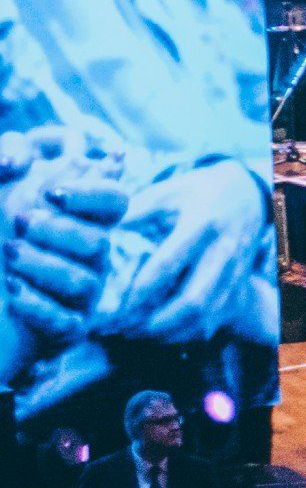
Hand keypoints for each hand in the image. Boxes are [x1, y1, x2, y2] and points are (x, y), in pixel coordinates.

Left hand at [2, 134, 128, 335]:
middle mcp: (86, 260)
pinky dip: (35, 305)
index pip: (113, 202)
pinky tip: (10, 290)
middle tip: (20, 221)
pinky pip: (65, 323)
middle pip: (99, 244)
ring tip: (8, 253)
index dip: (92, 195)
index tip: (52, 193)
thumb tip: (30, 155)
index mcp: (78, 221)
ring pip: (83, 283)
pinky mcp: (65, 332)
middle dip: (59, 231)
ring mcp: (79, 297)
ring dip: (42, 265)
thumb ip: (11, 156)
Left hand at [103, 161, 269, 347]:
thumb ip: (132, 213)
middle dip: (157, 323)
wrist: (245, 194)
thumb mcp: (164, 193)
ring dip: (172, 333)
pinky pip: (216, 319)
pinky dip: (188, 332)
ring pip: (206, 317)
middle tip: (125, 330)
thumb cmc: (196, 193)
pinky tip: (164, 333)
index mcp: (201, 224)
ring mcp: (235, 272)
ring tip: (140, 335)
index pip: (168, 264)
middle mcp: (222, 252)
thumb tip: (95, 238)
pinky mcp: (240, 285)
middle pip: (193, 301)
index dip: (140, 291)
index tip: (115, 307)